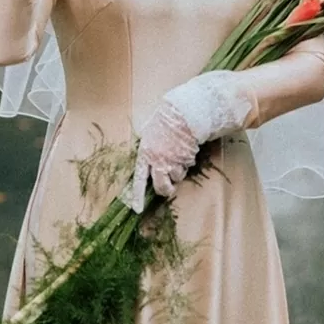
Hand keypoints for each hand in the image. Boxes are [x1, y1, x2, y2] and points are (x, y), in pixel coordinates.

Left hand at [122, 71, 253, 212]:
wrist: (183, 114)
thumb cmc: (165, 120)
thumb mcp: (149, 133)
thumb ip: (148, 149)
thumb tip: (147, 161)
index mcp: (144, 154)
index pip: (139, 179)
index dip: (137, 196)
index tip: (137, 210)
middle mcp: (156, 161)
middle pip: (160, 186)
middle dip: (165, 190)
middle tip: (169, 188)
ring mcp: (172, 161)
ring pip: (176, 178)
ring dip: (178, 171)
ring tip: (178, 155)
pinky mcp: (185, 160)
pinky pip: (186, 168)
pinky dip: (187, 163)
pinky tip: (186, 149)